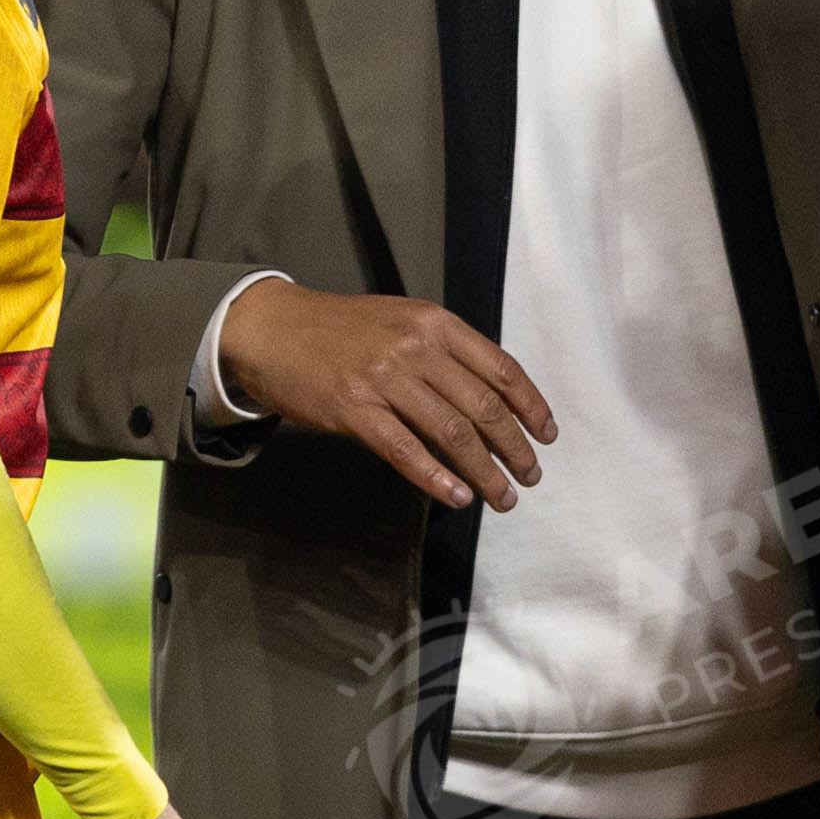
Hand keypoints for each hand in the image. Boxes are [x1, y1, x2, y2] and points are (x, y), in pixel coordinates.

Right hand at [216, 280, 556, 508]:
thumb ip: (445, 351)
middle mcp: (415, 347)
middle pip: (483, 406)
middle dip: (514, 447)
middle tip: (530, 476)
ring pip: (452, 432)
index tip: (546, 435)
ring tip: (503, 497)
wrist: (273, 328)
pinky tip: (457, 496)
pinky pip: (405, 450)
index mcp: (434, 323)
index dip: (530, 406)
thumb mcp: (402, 321)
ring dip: (485, 471)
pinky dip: (436, 478)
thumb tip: (491, 399)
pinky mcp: (353, 408)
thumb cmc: (341, 331)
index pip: (500, 368)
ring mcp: (384, 378)